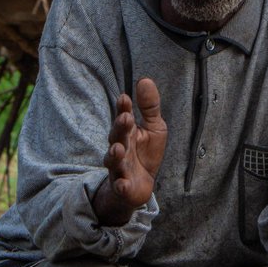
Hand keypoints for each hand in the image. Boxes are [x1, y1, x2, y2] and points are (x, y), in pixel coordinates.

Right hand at [93, 77, 167, 225]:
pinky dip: (121, 186)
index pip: (123, 117)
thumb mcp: (154, 127)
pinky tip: (122, 184)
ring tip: (117, 149)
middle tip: (125, 118)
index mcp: (127, 132)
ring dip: (114, 155)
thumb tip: (145, 79)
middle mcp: (120, 148)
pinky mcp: (123, 187)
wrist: (140, 185)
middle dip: (119, 128)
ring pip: (113, 161)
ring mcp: (119, 168)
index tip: (125, 98)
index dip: (123, 108)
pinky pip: (120, 187)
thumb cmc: (145, 153)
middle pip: (116, 136)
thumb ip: (150, 106)